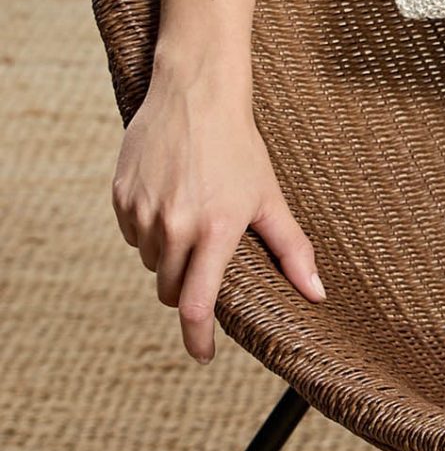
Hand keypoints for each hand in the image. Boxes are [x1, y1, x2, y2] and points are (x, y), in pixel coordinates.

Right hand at [112, 61, 326, 362]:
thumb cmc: (239, 149)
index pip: (196, 305)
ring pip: (151, 263)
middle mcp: (174, 225)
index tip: (203, 355)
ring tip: (193, 218)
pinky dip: (150, 232)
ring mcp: (143, 211)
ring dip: (169, 258)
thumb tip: (318, 294)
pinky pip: (133, 235)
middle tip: (207, 261)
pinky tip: (170, 202)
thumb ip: (292, 250)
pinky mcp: (121, 197)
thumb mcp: (269, 198)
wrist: (195, 95)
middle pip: (170, 290)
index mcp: (214, 231)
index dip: (198, 338)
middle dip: (187, 290)